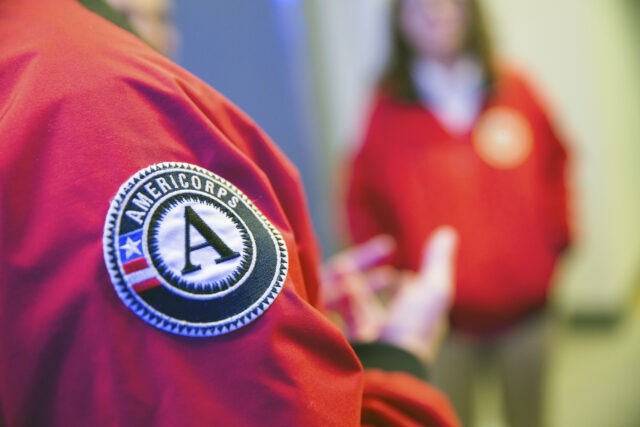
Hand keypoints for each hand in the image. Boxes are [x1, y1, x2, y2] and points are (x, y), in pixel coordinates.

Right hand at [321, 226, 457, 362]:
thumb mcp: (433, 291)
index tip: (390, 250)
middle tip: (362, 258)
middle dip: (362, 270)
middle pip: (365, 294)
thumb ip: (437, 262)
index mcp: (406, 321)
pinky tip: (342, 286)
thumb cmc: (412, 330)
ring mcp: (358, 334)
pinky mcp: (337, 336)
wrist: (382, 362)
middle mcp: (381, 328)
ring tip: (345, 270)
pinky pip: (329, 306)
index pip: (397, 292)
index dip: (394, 273)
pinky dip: (336, 292)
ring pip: (344, 297)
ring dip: (347, 279)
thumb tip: (447, 232)